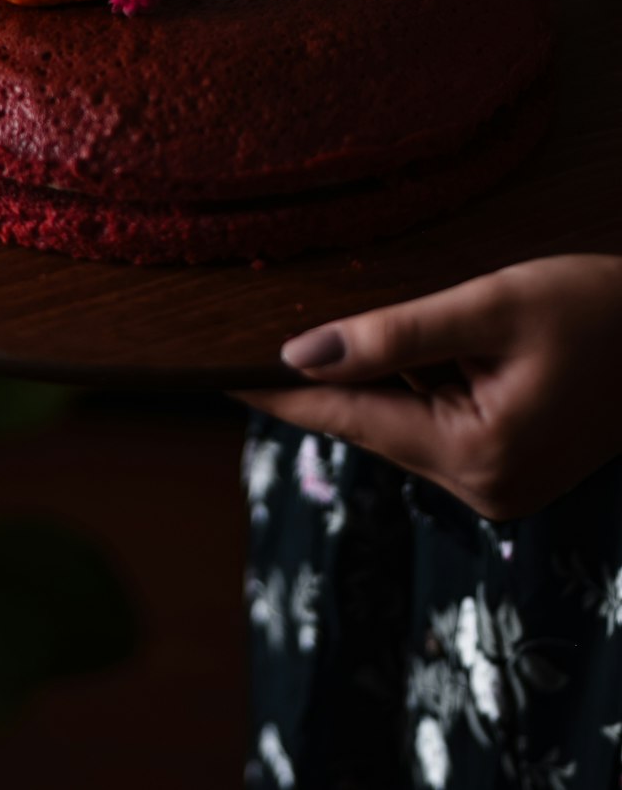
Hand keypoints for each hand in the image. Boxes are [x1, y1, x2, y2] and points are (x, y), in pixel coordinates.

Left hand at [240, 254, 621, 520]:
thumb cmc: (601, 309)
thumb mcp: (493, 305)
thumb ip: (393, 333)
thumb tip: (299, 354)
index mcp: (475, 453)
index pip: (344, 417)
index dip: (273, 392)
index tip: (207, 371)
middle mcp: (481, 486)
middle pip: (369, 424)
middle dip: (319, 380)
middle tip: (250, 335)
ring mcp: (497, 484)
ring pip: (398, 424)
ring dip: (368, 380)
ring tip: (323, 330)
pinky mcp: (509, 467)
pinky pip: (432, 425)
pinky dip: (407, 387)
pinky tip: (396, 350)